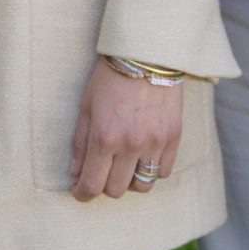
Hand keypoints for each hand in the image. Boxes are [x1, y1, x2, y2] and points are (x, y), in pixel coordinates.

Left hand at [70, 63, 183, 201]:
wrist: (147, 56)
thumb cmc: (111, 78)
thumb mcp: (86, 106)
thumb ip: (80, 142)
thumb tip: (75, 172)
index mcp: (104, 137)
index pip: (92, 184)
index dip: (82, 194)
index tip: (79, 191)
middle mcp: (131, 145)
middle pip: (116, 189)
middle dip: (103, 186)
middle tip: (100, 172)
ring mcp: (155, 143)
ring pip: (142, 186)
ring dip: (129, 182)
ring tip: (122, 167)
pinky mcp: (173, 139)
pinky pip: (163, 172)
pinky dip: (151, 171)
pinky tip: (142, 158)